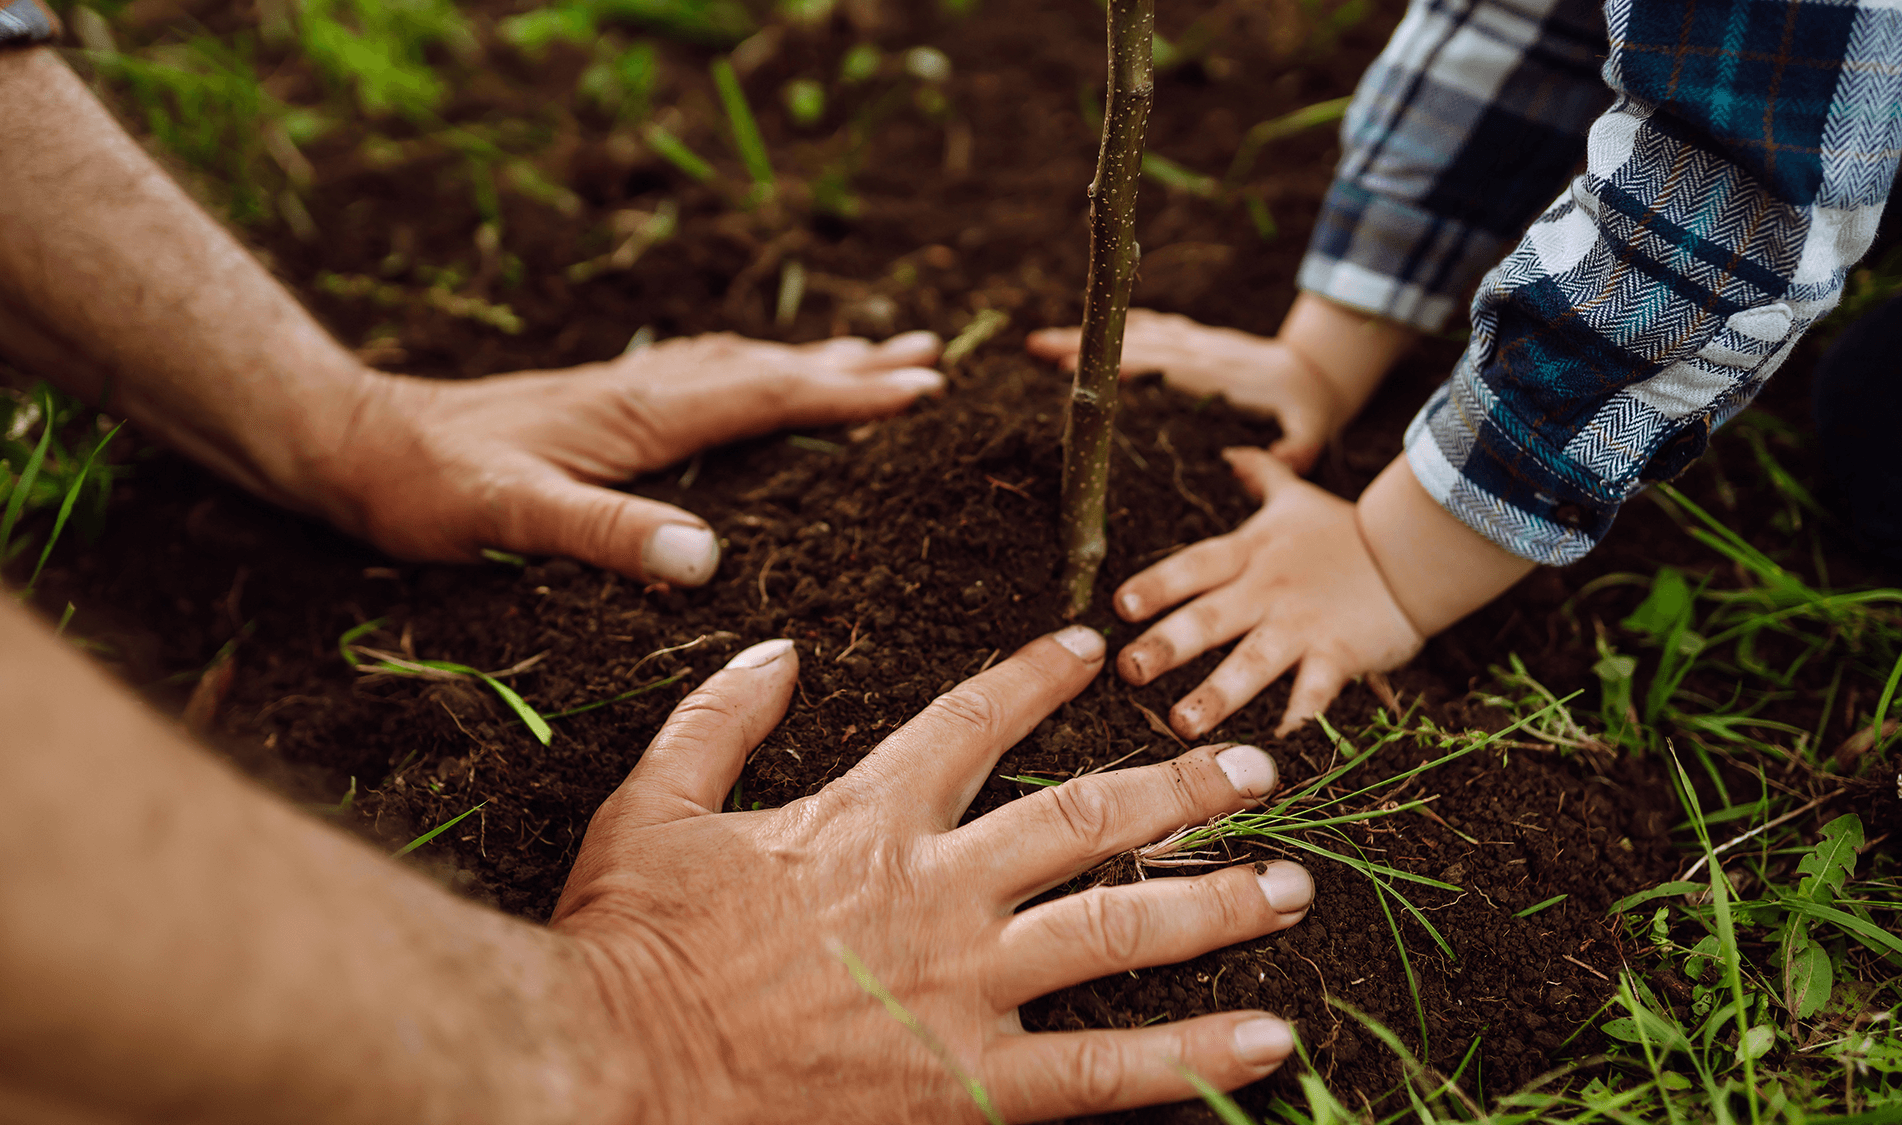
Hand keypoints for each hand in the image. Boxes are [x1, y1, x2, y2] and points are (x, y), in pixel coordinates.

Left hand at [320, 332, 945, 585]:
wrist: (347, 444)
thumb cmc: (424, 489)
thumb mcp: (513, 518)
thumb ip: (608, 534)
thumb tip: (708, 558)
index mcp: (642, 417)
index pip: (769, 396)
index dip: (848, 395)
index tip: (924, 389)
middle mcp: (641, 393)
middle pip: (769, 367)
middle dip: (853, 365)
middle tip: (932, 355)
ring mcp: (620, 396)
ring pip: (738, 366)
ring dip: (808, 361)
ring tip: (867, 354)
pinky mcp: (596, 409)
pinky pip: (702, 377)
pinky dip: (751, 371)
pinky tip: (748, 379)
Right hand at [551, 627, 1316, 1122]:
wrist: (611, 1064)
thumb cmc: (629, 940)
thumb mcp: (651, 804)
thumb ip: (720, 719)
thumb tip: (777, 651)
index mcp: (865, 816)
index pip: (973, 722)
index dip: (1038, 679)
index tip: (1092, 649)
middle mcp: (937, 888)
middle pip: (1084, 818)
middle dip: (1177, 785)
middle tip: (1254, 769)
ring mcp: (964, 987)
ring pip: (1118, 928)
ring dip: (1215, 901)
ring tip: (1291, 885)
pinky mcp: (970, 1082)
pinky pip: (1105, 1070)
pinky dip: (1191, 1053)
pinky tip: (1264, 1038)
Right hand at [1027, 310, 1339, 470]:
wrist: (1320, 371)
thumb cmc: (1309, 412)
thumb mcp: (1310, 437)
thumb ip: (1290, 453)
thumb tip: (1250, 467)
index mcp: (1217, 373)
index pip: (1159, 364)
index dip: (1118, 363)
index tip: (1076, 365)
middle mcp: (1200, 350)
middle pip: (1134, 341)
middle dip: (1085, 344)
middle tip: (1036, 348)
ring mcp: (1195, 340)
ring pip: (1134, 330)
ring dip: (1087, 333)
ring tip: (1039, 342)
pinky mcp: (1191, 338)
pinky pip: (1148, 325)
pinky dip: (1111, 327)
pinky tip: (1078, 333)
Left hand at [1114, 447, 1424, 739]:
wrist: (1414, 554)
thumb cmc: (1342, 531)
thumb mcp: (1294, 498)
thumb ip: (1260, 475)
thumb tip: (1231, 450)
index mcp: (1250, 554)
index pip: (1194, 566)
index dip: (1157, 584)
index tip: (1119, 607)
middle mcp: (1268, 590)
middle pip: (1211, 617)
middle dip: (1168, 644)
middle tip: (1128, 669)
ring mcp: (1303, 625)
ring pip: (1253, 662)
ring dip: (1217, 694)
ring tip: (1181, 724)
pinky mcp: (1339, 653)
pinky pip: (1314, 690)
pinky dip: (1298, 717)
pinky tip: (1271, 745)